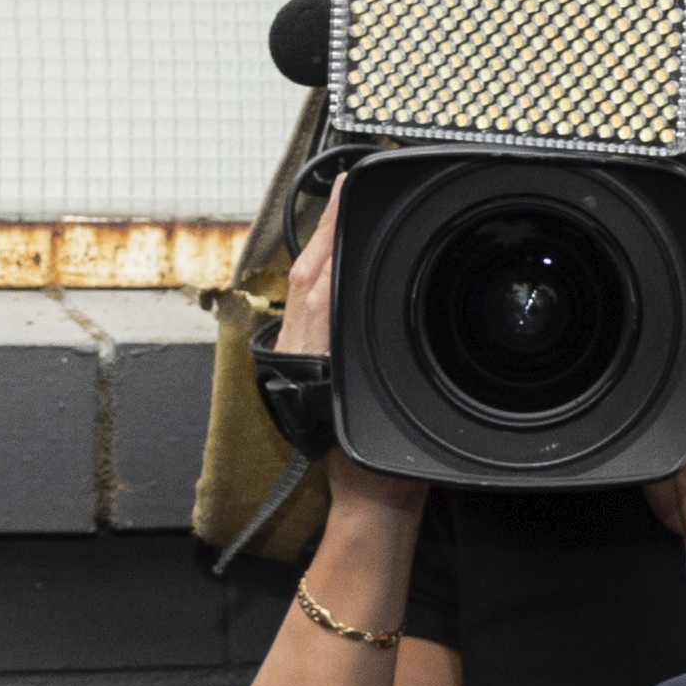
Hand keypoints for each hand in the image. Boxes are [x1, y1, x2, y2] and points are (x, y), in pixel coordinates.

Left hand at [279, 177, 421, 514]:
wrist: (366, 499)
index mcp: (320, 351)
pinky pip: (309, 303)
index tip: (347, 191)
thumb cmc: (379, 461)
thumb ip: (381, 358)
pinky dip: (324, 273)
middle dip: (330, 226)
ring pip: (306, 285)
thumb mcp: (385, 401)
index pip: (322, 275)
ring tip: (344, 211)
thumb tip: (368, 299)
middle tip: (347, 186)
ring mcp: (300, 354)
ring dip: (325, 246)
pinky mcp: (304, 361)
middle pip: (310, 271)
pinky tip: (341, 263)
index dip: (334, 229)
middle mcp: (303, 348)